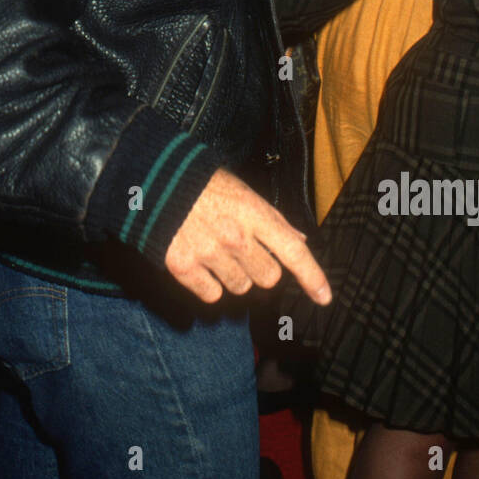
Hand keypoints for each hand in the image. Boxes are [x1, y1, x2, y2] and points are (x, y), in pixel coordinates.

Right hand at [164, 167, 331, 305]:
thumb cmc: (202, 184)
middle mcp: (235, 237)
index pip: (293, 251)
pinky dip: (209, 284)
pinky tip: (201, 262)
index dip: (312, 277)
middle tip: (243, 251)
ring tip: (218, 252)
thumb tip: (298, 240)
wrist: (154, 181)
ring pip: (241, 288)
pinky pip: (212, 294)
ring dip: (235, 276)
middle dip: (261, 268)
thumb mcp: (243, 192)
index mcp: (254, 213)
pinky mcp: (185, 268)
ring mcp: (210, 254)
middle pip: (269, 278)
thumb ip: (272, 219)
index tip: (324, 297)